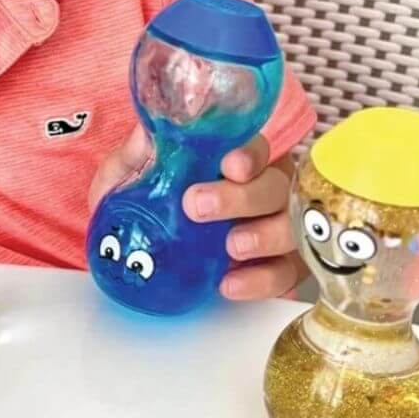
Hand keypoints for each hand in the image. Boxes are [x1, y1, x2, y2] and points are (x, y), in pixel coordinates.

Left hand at [88, 126, 306, 299]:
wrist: (138, 258)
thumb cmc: (142, 205)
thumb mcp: (127, 178)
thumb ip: (137, 157)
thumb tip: (146, 134)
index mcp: (236, 161)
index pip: (256, 148)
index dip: (249, 155)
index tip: (230, 166)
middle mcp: (265, 190)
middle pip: (276, 187)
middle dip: (243, 197)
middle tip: (199, 208)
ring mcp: (277, 230)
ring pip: (290, 229)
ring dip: (264, 236)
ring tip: (231, 247)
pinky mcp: (277, 269)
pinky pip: (284, 274)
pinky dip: (260, 281)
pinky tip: (229, 284)